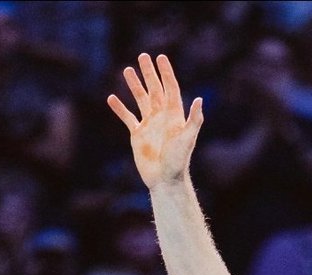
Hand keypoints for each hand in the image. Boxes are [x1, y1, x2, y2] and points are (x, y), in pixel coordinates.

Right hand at [107, 53, 203, 189]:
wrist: (165, 181)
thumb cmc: (178, 162)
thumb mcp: (187, 140)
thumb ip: (194, 120)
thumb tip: (200, 99)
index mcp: (174, 116)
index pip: (170, 89)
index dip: (166, 73)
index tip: (160, 57)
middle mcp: (161, 118)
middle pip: (155, 90)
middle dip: (149, 73)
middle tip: (143, 56)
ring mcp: (149, 125)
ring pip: (141, 100)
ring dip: (134, 85)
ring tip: (127, 70)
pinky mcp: (138, 135)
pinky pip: (127, 117)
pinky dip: (119, 108)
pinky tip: (111, 98)